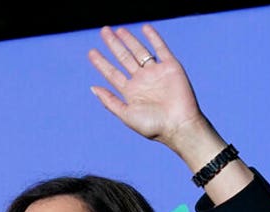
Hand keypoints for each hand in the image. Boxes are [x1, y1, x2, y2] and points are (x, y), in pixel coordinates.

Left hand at [87, 24, 206, 151]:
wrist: (178, 125)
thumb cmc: (152, 125)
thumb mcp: (126, 114)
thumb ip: (109, 101)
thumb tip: (92, 87)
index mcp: (130, 92)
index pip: (112, 73)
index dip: (101, 63)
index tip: (91, 52)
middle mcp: (142, 80)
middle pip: (124, 58)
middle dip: (114, 45)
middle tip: (104, 31)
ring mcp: (156, 73)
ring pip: (140, 51)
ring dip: (129, 40)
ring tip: (118, 29)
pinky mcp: (171, 67)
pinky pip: (161, 49)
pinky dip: (154, 38)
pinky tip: (145, 28)